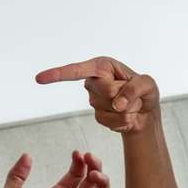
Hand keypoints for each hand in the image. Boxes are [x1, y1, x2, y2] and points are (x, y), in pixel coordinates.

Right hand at [35, 56, 160, 135]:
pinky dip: (122, 121)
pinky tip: (127, 116)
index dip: (58, 74)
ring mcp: (95, 100)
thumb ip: (134, 89)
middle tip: (134, 95)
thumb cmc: (146, 93)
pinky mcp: (98, 115)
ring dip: (125, 110)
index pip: (76, 70)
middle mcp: (94, 81)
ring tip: (131, 105)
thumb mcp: (148, 84)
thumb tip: (118, 104)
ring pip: (107, 108)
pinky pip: (108, 121)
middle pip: (103, 91)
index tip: (40, 79)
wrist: (146, 113)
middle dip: (123, 95)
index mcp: (102, 66)